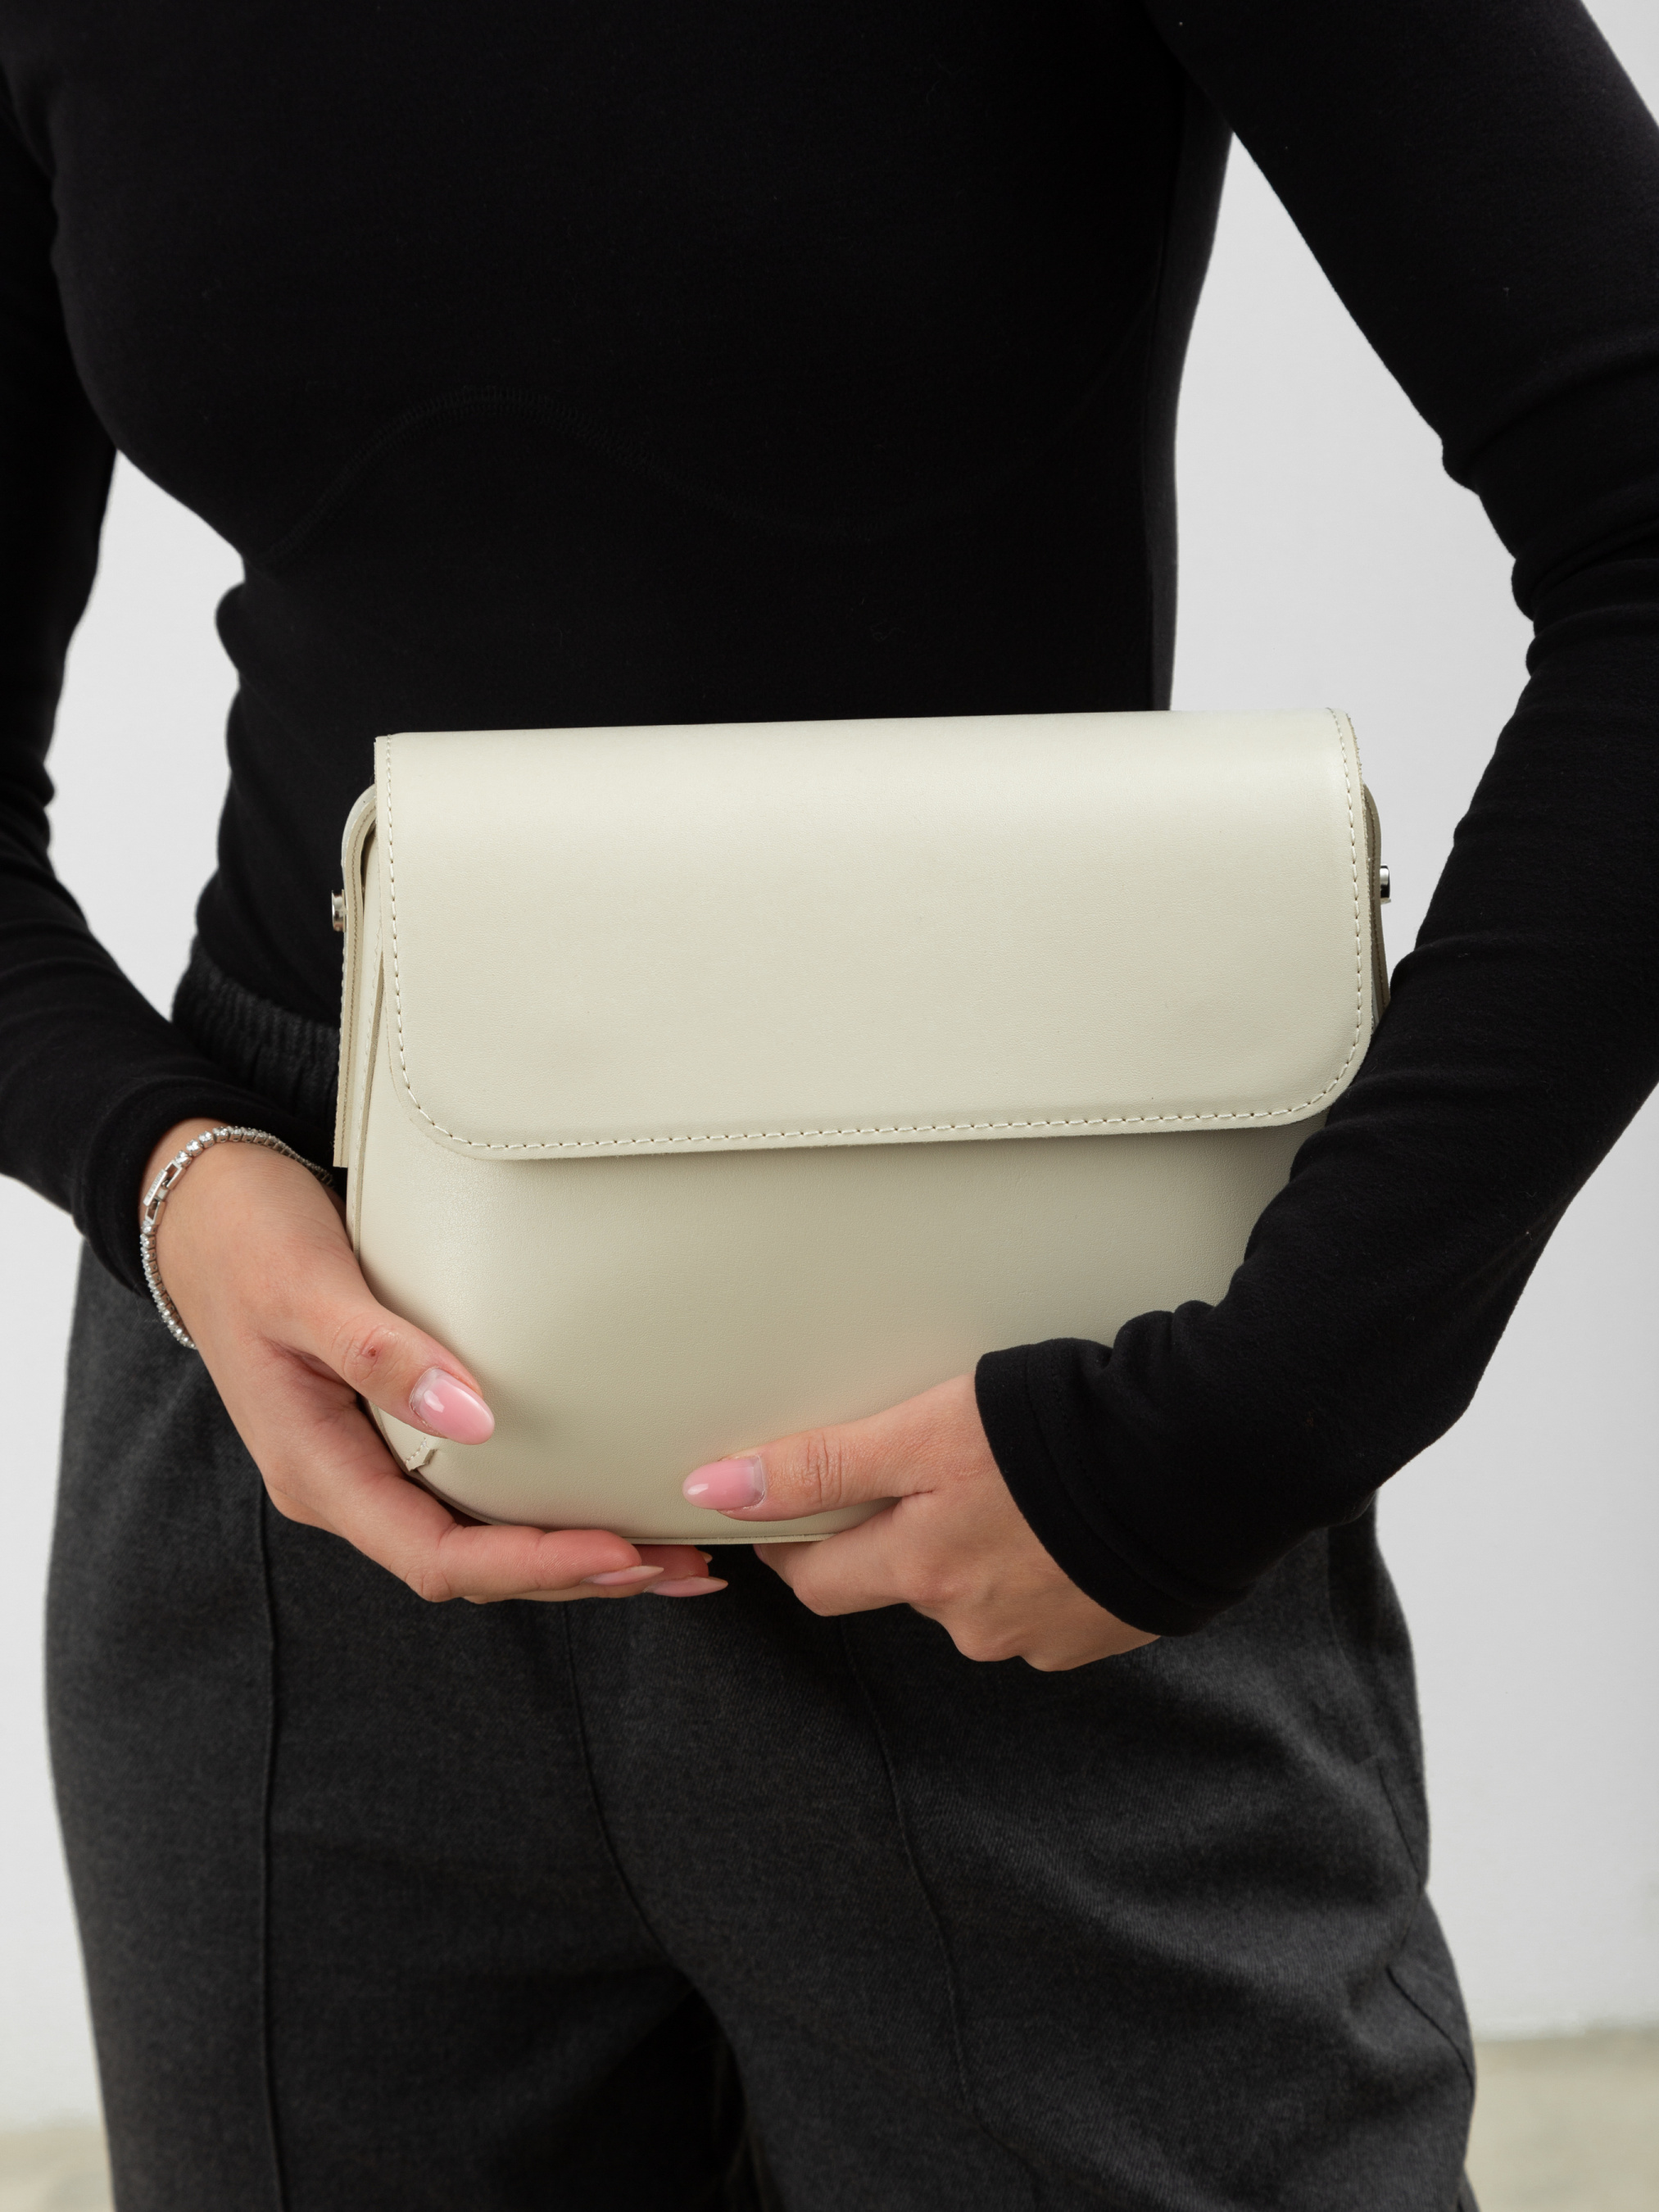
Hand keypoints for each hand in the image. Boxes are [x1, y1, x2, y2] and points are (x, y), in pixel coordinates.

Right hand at [141, 1119, 723, 1602]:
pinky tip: (603, 1502)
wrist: (204, 1208)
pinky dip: (544, 1512)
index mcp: (318, 1470)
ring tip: (668, 1557)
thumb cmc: (248, 1241)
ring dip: (569, 1556)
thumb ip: (380, 1353)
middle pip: (469, 1569)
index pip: (434, 1558)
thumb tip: (473, 1417)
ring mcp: (371, 1464)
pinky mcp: (396, 1435)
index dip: (529, 1566)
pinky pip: (476, 1497)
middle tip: (675, 1567)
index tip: (617, 1553)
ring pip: (477, 1541)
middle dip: (573, 1577)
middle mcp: (347, 1485)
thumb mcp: (305, 1288)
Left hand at [680, 1374, 1156, 1668]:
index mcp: (925, 1573)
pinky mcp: (1102, 1630)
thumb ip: (819, 1465)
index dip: (797, 1539)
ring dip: (976, 1548)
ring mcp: (1044, 1635)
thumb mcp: (923, 1432)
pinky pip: (1043, 1600)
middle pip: (901, 1586)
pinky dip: (1039, 1562)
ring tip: (1009, 1482)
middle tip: (923, 1471)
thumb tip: (712, 1490)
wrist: (1200, 1460)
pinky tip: (1060, 1515)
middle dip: (896, 1538)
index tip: (796, 1506)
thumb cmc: (1060, 1436)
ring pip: (975, 1594)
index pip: (820, 1579)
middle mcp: (976, 1623)